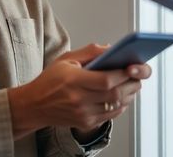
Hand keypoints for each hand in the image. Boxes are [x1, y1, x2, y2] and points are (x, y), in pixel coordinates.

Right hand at [7, 44, 151, 139]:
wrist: (34, 105)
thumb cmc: (50, 80)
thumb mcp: (66, 58)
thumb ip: (90, 52)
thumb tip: (112, 49)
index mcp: (73, 81)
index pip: (106, 80)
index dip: (123, 74)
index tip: (132, 66)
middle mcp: (78, 100)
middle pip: (115, 94)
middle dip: (132, 83)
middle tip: (138, 74)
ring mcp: (83, 114)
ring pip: (116, 106)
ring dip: (129, 94)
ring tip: (132, 84)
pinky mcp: (86, 123)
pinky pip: (111, 116)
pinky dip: (121, 105)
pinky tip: (122, 96)